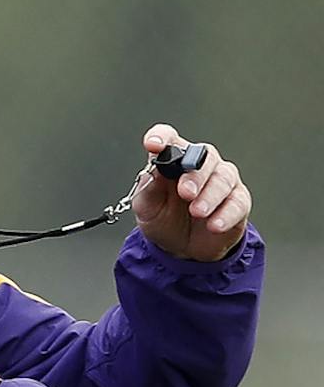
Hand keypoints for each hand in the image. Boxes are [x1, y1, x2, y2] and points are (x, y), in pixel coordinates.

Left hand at [133, 125, 251, 261]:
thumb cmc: (164, 219)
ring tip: (197, 212)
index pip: (170, 139)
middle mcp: (201, 165)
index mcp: (174, 160)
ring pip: (223, 178)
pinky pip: (237, 202)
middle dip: (194, 175)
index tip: (154, 145)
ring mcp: (222, 181)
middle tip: (185, 192)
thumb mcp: (147, 207)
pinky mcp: (238, 201)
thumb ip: (149, 189)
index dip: (162, 137)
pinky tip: (214, 225)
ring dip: (210, 195)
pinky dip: (226, 214)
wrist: (181, 249)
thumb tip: (151, 172)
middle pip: (204, 156)